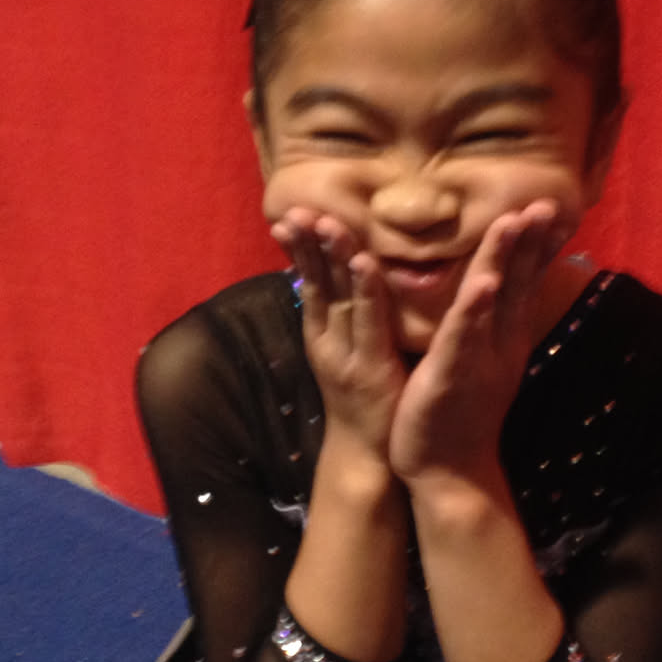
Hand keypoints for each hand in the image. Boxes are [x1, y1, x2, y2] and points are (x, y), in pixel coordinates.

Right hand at [271, 208, 406, 468]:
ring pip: (340, 296)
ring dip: (333, 256)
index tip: (287, 215)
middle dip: (306, 243)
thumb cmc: (360, 398)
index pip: (308, 281)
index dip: (298, 248)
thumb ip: (339, 316)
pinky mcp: (374, 366)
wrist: (367, 454)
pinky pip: (371, 321)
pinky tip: (366, 262)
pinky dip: (367, 290)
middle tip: (297, 208)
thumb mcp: (341, 352)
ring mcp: (349, 352)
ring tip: (328, 222)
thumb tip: (328, 280)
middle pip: (317, 281)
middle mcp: (328, 339)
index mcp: (320, 333)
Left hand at [389, 202, 570, 484]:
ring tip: (514, 221)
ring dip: (504, 260)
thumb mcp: (478, 363)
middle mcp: (498, 345)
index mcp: (502, 340)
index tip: (547, 207)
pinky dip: (474, 310)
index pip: (522, 283)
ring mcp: (478, 360)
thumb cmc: (457, 415)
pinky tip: (482, 283)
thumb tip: (491, 292)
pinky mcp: (451, 377)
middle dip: (529, 241)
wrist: (449, 475)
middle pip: (516, 283)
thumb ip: (484, 327)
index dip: (535, 246)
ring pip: (493, 301)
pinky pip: (464, 339)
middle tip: (542, 201)